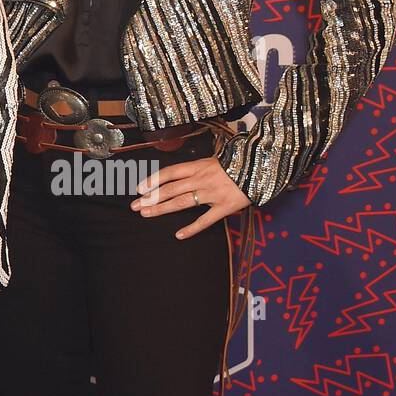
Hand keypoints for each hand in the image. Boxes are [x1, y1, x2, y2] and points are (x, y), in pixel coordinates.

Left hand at [130, 157, 250, 238]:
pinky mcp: (225, 207)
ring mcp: (213, 193)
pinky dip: (192, 228)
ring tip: (146, 214)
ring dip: (162, 209)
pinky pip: (206, 220)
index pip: (170, 173)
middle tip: (134, 205)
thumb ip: (195, 170)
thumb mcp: (212, 161)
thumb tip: (176, 177)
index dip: (153, 180)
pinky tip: (178, 235)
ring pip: (182, 202)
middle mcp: (202, 179)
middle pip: (171, 189)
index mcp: (198, 166)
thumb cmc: (235, 164)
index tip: (139, 188)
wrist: (261, 167)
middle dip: (151, 197)